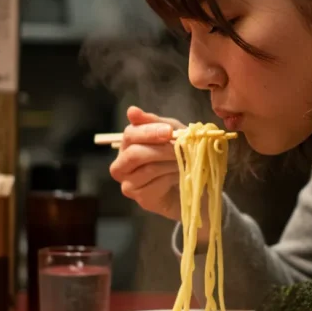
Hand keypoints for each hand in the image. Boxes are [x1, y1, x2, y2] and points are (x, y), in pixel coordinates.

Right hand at [109, 106, 184, 222]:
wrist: (190, 184)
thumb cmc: (176, 155)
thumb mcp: (170, 134)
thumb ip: (153, 122)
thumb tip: (131, 111)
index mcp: (127, 145)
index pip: (130, 134)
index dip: (148, 132)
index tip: (169, 131)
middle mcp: (121, 165)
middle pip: (133, 154)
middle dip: (160, 149)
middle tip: (179, 148)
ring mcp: (129, 184)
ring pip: (147, 169)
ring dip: (170, 163)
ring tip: (184, 160)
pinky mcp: (141, 199)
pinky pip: (155, 185)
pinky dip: (171, 177)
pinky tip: (180, 175)